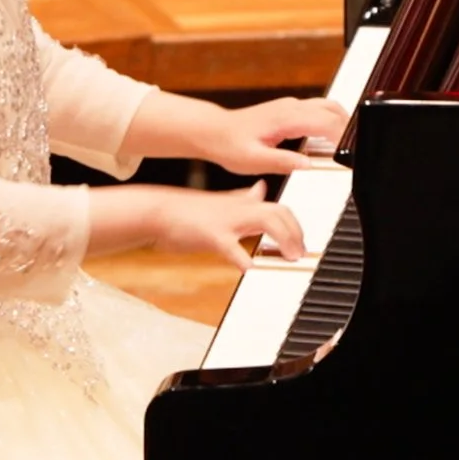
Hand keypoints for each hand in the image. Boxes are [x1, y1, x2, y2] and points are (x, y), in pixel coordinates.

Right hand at [150, 182, 303, 269]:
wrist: (158, 210)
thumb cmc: (186, 211)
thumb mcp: (221, 202)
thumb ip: (244, 198)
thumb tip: (260, 189)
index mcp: (242, 204)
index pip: (279, 208)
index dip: (295, 225)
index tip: (300, 242)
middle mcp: (239, 209)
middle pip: (280, 212)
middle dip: (296, 233)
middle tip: (299, 254)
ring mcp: (226, 221)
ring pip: (267, 220)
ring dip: (284, 239)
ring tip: (289, 259)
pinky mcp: (211, 235)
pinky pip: (232, 247)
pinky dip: (244, 260)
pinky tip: (251, 270)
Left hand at [200, 97, 349, 176]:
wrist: (214, 131)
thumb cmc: (229, 145)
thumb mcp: (253, 160)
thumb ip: (282, 161)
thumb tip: (307, 164)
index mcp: (286, 119)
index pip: (326, 123)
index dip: (344, 138)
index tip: (353, 155)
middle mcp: (291, 108)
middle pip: (333, 112)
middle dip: (350, 131)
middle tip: (359, 154)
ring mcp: (291, 106)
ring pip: (329, 107)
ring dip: (344, 123)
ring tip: (353, 146)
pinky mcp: (290, 109)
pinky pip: (320, 110)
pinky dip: (333, 122)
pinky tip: (335, 140)